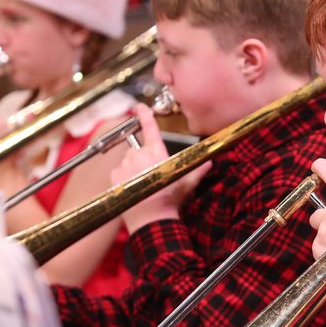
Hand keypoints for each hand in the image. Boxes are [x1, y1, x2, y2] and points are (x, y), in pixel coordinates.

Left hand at [110, 104, 210, 231]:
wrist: (152, 220)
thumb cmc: (171, 200)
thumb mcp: (187, 183)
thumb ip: (198, 170)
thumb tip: (210, 161)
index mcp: (157, 153)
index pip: (150, 129)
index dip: (144, 115)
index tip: (138, 106)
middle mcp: (140, 155)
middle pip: (138, 148)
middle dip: (143, 158)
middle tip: (151, 175)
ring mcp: (125, 165)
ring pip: (128, 160)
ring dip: (133, 168)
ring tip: (142, 184)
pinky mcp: (115, 175)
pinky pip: (118, 171)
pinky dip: (123, 177)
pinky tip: (133, 188)